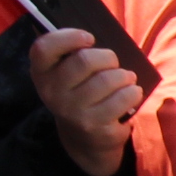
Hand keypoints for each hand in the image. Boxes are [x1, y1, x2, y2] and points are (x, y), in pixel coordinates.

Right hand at [31, 26, 140, 175]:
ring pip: (109, 78)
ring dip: (124, 76)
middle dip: (108, 57)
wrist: (85, 139)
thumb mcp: (68, 74)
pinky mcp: (95, 126)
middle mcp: (52, 93)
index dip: (69, 36)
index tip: (89, 38)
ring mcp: (73, 111)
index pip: (43, 48)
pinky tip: (130, 95)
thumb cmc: (83, 93)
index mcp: (42, 74)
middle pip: (86, 60)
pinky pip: (124, 97)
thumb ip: (74, 53)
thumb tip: (94, 38)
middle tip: (113, 64)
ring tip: (124, 80)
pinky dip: (133, 92)